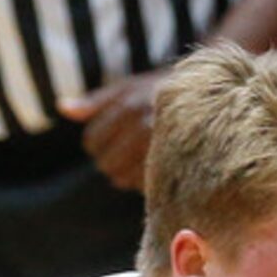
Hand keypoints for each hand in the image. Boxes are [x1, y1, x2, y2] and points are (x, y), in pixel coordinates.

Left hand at [59, 68, 170, 191]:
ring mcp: (161, 148)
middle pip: (105, 163)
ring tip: (142, 157)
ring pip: (121, 178)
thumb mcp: (128, 88)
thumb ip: (95, 101)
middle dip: (110, 160)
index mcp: (129, 106)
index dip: (97, 143)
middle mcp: (144, 126)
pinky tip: (156, 167)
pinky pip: (143, 187)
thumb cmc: (161, 93)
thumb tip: (62, 107)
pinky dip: (144, 182)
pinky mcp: (175, 167)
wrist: (213, 97)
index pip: (92, 141)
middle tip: (127, 150)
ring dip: (126, 173)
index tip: (112, 137)